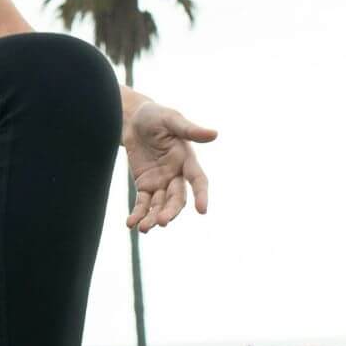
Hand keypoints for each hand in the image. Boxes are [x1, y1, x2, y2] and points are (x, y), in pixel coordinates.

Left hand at [121, 101, 216, 232]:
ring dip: (153, 217)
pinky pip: (142, 203)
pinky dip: (138, 214)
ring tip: (144, 229)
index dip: (201, 194)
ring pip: (159, 204)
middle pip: (176, 198)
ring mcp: (160, 182)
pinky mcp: (144, 184)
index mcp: (187, 159)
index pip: (198, 180)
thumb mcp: (171, 119)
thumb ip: (190, 129)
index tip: (203, 210)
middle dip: (171, 210)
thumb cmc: (156, 116)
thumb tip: (215, 134)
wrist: (132, 119)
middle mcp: (176, 174)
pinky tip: (131, 224)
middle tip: (163, 221)